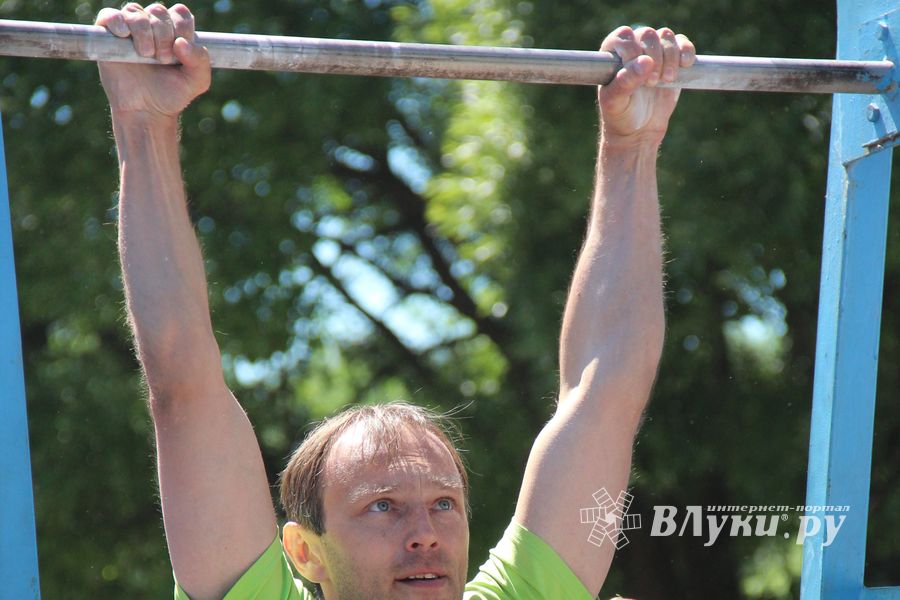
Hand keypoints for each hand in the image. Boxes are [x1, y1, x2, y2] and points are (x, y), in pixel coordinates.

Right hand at [96, 3, 210, 118]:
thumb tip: (181, 42)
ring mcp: (130, 29)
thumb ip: (200, 60)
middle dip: (164, 35)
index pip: (180, 13)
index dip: (181, 28)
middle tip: (162, 60)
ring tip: (145, 55)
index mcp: (176, 31)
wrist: (145, 111)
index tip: (179, 53)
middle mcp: (153, 25)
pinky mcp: (108, 36)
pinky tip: (124, 36)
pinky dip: (117, 22)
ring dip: (143, 32)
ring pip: (135, 11)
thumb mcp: (197, 81)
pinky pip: (110, 15)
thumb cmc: (171, 94)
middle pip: (159, 11)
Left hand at [598, 26, 695, 146]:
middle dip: (654, 57)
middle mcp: (633, 47)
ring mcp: (654, 51)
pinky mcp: (673, 59)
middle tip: (651, 83)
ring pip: (666, 36)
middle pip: (647, 34)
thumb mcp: (615, 102)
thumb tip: (646, 62)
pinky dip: (687, 51)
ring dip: (670, 56)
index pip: (624, 37)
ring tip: (666, 80)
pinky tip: (685, 65)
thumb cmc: (621, 114)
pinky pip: (683, 43)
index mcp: (612, 53)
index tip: (638, 78)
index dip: (633, 53)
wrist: (639, 129)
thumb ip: (625, 82)